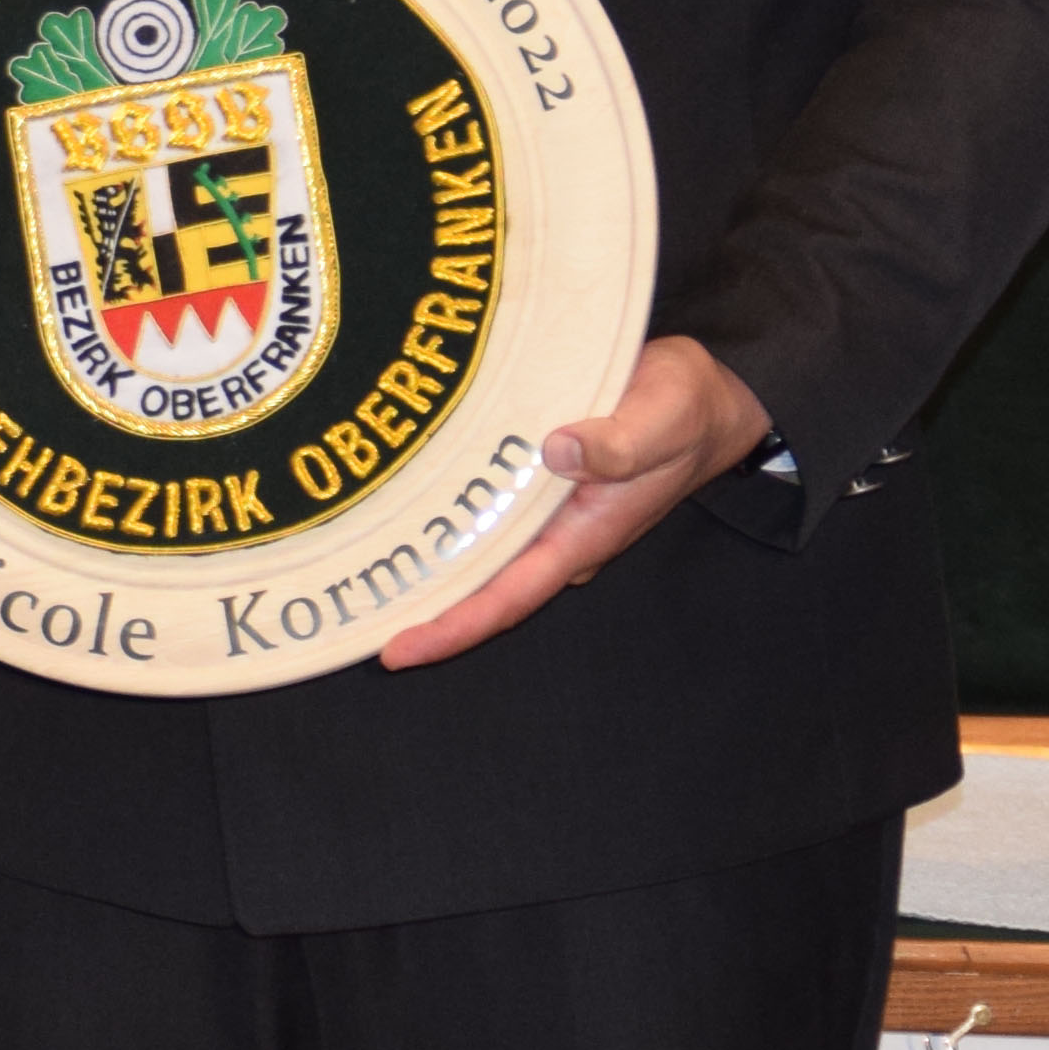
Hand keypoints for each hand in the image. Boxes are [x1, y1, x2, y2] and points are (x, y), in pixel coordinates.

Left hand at [374, 333, 772, 669]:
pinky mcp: (531, 481)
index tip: (396, 652)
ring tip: (348, 575)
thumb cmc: (685, 409)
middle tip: (344, 619)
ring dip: (419, 563)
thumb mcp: (662, 417)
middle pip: (475, 585)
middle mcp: (554, 535)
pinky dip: (438, 518)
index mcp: (582, 535)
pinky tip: (390, 514)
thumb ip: (617, 441)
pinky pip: (476, 512)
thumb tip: (558, 451)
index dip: (452, 627)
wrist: (704, 397)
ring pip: (470, 551)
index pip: (507, 596)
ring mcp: (541, 513)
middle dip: (416, 607)